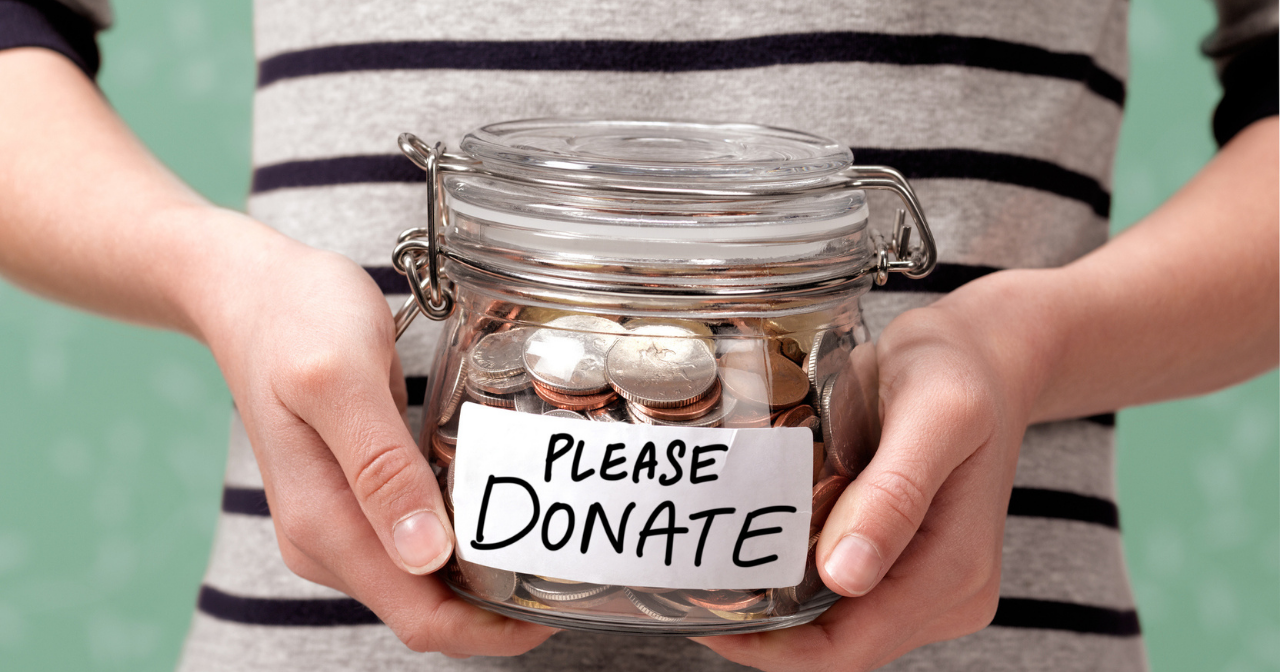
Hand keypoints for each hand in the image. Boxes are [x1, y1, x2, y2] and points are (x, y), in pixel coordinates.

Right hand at [188, 215, 555, 655]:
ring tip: (548, 544)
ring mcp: (340, 521)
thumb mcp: (341, 378)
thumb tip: (425, 557)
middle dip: (496, 609)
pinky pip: (417, 541)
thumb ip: (380, 468)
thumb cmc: (294, 318)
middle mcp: (328, 539)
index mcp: (324, 523)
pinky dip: (462, 540)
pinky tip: (501, 512)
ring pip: (424, 582)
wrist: (249, 291)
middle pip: (426, 609)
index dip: (489, 631)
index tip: (553, 612)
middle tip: (570, 572)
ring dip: (483, 578)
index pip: (418, 616)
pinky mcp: (354, 497)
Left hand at [697, 271, 1053, 669]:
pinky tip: (760, 550)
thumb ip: (894, 495)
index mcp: (956, 569)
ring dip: (779, 607)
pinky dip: (798, 579)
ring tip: (717, 568)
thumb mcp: (934, 415)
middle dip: (766, 630)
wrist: (983, 354)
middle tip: (694, 587)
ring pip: (838, 624)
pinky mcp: (912, 563)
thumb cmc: (959, 371)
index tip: (707, 616)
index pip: (851, 647)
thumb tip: (847, 576)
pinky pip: (845, 593)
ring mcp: (932, 583)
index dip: (773, 649)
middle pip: (840, 645)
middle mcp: (950, 591)